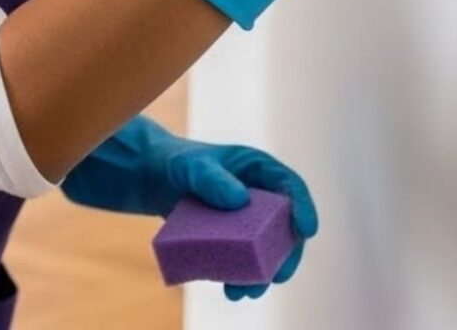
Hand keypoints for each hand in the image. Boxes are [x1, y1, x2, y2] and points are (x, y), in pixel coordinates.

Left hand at [60, 116, 318, 298]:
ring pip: (265, 249)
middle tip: (278, 277)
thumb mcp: (190, 167)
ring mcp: (246, 218)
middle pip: (285, 227)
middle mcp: (259, 195)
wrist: (150, 178)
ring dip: (262, 273)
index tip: (306, 231)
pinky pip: (242, 258)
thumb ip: (211, 179)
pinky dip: (239, 275)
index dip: (304, 208)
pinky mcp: (230, 236)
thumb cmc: (175, 164)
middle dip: (286, 256)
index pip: (292, 187)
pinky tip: (230, 290)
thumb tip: (240, 201)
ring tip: (247, 292)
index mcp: (259, 170)